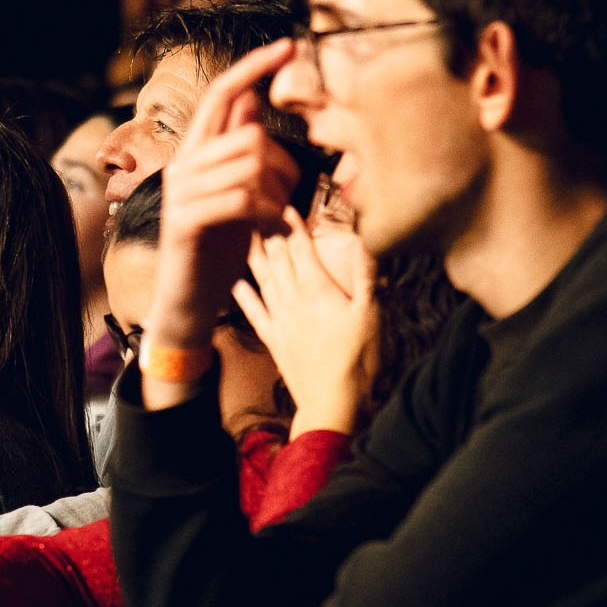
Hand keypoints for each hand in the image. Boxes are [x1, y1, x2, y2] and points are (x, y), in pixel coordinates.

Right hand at [145, 40, 300, 360]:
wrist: (187, 301)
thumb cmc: (216, 248)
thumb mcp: (235, 191)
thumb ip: (236, 147)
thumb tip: (249, 99)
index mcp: (195, 152)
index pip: (222, 93)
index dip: (253, 66)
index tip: (289, 45)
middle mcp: (183, 165)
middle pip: (248, 133)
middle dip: (282, 164)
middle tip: (286, 198)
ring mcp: (181, 192)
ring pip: (249, 164)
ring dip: (277, 193)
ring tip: (275, 220)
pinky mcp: (186, 220)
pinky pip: (241, 197)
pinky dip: (267, 214)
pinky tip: (268, 231)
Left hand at [231, 207, 377, 437]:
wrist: (331, 404)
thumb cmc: (357, 361)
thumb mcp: (370, 316)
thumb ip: (365, 277)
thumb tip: (364, 242)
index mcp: (318, 291)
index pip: (302, 249)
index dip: (293, 224)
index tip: (285, 201)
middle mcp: (293, 301)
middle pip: (278, 258)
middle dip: (270, 230)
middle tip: (258, 206)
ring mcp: (280, 320)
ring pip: (263, 278)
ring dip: (255, 254)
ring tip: (245, 231)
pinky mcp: (273, 339)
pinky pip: (253, 312)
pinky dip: (244, 294)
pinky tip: (235, 281)